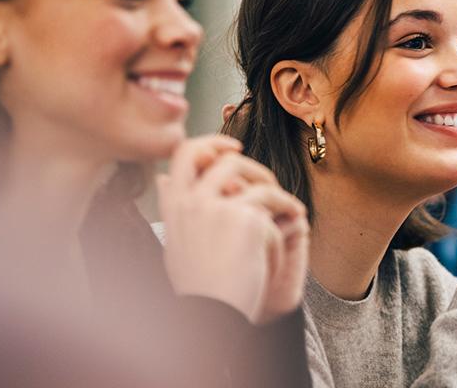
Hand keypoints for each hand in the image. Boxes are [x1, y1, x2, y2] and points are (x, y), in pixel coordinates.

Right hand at [157, 134, 308, 324]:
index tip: (233, 148)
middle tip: (272, 187)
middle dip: (256, 168)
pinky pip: (275, 212)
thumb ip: (174, 206)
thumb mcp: (177, 241)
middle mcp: (193, 200)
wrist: (210, 315)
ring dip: (280, 197)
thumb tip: (165, 177)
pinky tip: (287, 240)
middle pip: (229, 159)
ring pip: (260, 184)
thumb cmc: (197, 286)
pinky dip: (284, 225)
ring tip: (291, 212)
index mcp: (174, 205)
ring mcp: (219, 207)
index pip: (186, 151)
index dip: (212, 142)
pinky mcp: (246, 219)